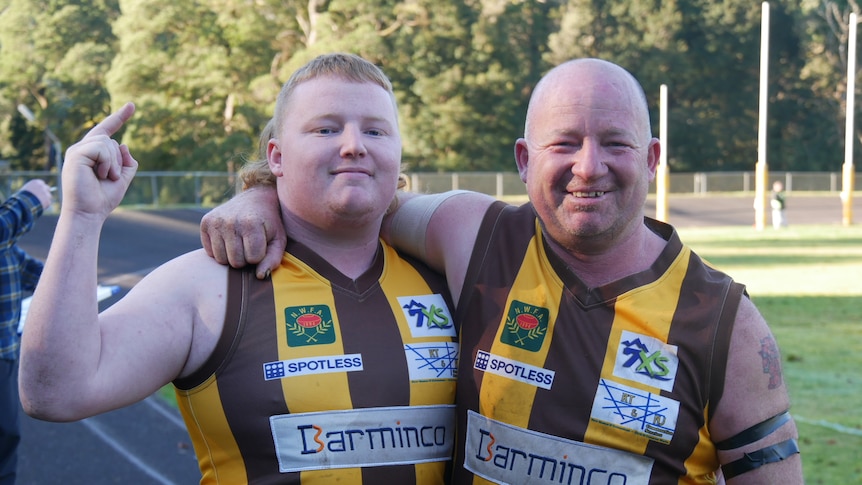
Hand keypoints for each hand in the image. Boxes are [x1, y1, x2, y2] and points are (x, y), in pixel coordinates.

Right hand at [19, 179, 52, 209]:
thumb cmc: (22, 196)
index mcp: (37, 182)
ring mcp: (46, 193)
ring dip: (45, 199)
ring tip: (37, 203)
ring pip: (48, 196)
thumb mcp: (25, 190)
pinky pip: (47, 203)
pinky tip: (39, 206)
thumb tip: (37, 191)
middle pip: (47, 188)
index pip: (42, 183)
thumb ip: (33, 189)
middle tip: (42, 197)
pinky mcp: (47, 201)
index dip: (41, 188)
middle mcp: (42, 186)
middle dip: (45, 192)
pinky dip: (44, 205)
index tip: (40, 191)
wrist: (23, 203)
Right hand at [61, 103, 137, 218]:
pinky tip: (100, 175)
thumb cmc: (103, 198)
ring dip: (113, 164)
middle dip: (118, 161)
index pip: (106, 130)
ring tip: (104, 178)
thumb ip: (127, 161)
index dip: (120, 117)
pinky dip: (107, 163)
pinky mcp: (75, 154)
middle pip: (110, 139)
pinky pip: (101, 149)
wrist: (89, 213)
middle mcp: (82, 148)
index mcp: (92, 153)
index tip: (132, 105)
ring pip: (107, 143)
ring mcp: (77, 150)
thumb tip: (123, 144)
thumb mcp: (123, 178)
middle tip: (110, 178)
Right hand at [200, 185, 284, 278]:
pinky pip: (210, 253)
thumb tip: (260, 276)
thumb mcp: (278, 239)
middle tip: (250, 244)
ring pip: (221, 260)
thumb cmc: (270, 223)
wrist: (255, 199)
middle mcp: (230, 222)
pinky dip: (220, 251)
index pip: (253, 259)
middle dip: (245, 258)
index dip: (259, 255)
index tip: (261, 244)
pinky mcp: (205, 223)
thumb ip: (273, 259)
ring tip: (240, 242)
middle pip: (236, 262)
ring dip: (232, 256)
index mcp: (250, 224)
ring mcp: (215, 222)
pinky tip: (229, 239)